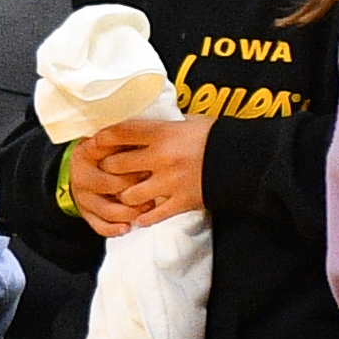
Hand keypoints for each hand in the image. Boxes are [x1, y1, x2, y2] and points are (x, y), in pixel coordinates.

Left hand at [93, 116, 213, 227]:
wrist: (245, 160)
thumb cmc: (219, 136)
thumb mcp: (193, 121)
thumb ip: (171, 124)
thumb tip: (158, 120)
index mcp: (163, 134)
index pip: (122, 132)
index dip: (103, 137)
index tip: (94, 141)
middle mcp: (160, 158)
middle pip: (117, 165)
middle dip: (108, 168)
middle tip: (106, 170)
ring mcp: (169, 183)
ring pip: (130, 195)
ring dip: (125, 195)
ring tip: (125, 195)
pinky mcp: (180, 202)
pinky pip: (154, 215)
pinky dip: (144, 218)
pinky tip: (140, 218)